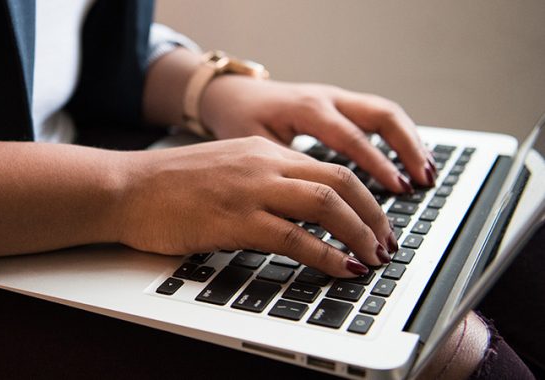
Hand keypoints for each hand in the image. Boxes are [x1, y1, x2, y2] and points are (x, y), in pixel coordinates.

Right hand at [117, 137, 396, 276]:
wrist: (127, 188)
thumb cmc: (171, 184)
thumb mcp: (227, 169)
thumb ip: (265, 181)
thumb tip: (301, 210)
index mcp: (264, 151)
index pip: (331, 168)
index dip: (364, 197)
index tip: (377, 221)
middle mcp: (264, 164)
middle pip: (340, 182)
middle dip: (374, 215)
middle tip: (387, 242)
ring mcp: (250, 190)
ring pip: (326, 204)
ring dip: (359, 233)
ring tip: (374, 257)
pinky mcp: (234, 220)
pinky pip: (294, 237)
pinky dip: (326, 255)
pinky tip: (342, 268)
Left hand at [200, 76, 436, 192]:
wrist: (232, 95)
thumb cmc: (240, 121)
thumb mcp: (256, 148)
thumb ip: (286, 172)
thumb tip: (313, 209)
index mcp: (307, 109)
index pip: (352, 138)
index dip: (378, 165)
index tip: (398, 189)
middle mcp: (327, 99)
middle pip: (381, 115)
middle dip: (407, 148)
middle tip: (424, 181)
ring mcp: (336, 98)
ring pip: (385, 112)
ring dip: (409, 141)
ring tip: (427, 173)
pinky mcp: (339, 104)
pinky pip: (376, 115)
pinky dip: (397, 137)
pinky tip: (408, 159)